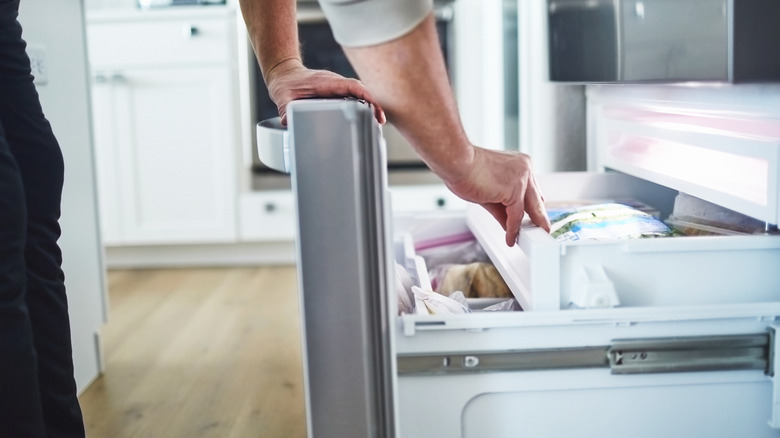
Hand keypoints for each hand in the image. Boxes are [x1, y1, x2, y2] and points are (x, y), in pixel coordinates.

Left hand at [265, 58, 385, 124]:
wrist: (284, 74)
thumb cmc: (286, 84)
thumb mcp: (282, 99)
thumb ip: (285, 111)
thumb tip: (288, 122)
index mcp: (325, 82)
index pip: (351, 86)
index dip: (365, 95)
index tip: (373, 107)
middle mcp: (334, 83)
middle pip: (360, 90)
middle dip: (372, 103)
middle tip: (380, 120)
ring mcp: (337, 87)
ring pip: (359, 94)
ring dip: (370, 105)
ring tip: (377, 122)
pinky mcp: (337, 92)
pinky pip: (354, 97)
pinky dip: (362, 106)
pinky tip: (367, 119)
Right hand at [443, 146, 550, 245]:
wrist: (457, 162)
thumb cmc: (465, 170)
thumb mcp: (488, 191)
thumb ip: (501, 208)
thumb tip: (508, 223)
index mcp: (520, 164)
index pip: (531, 190)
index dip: (532, 206)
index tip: (533, 218)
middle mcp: (524, 169)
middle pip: (536, 199)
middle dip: (538, 217)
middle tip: (542, 230)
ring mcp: (522, 179)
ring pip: (529, 208)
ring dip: (526, 226)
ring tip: (526, 239)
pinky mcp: (514, 190)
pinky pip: (516, 215)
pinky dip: (513, 229)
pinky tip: (510, 237)